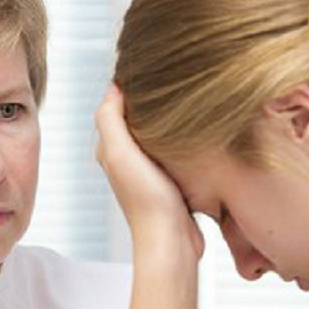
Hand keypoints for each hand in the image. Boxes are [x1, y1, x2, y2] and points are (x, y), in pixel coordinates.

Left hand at [95, 87, 203, 258]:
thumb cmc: (147, 201)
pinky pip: (175, 150)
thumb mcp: (121, 153)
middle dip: (150, 100)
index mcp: (111, 150)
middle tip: (172, 78)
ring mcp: (150, 171)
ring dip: (169, 119)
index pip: (115, 108)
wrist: (172, 241)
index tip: (149, 68)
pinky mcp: (171, 181)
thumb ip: (111, 120)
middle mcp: (127, 160)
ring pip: (158, 134)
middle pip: (137, 119)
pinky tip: (197, 130)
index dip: (128, 88)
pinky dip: (182, 138)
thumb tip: (114, 88)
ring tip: (187, 98)